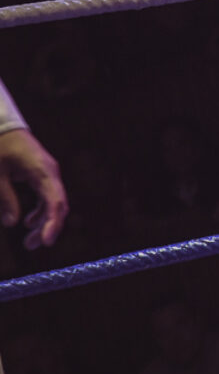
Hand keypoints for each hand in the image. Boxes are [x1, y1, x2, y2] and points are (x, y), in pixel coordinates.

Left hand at [0, 127, 68, 248]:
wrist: (4, 126)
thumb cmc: (0, 147)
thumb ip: (6, 198)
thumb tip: (13, 223)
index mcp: (43, 172)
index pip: (55, 202)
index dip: (53, 223)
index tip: (46, 242)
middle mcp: (51, 173)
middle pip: (58, 205)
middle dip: (48, 227)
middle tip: (31, 246)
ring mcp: (49, 174)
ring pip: (54, 203)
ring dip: (44, 222)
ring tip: (29, 241)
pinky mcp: (43, 175)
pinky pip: (47, 196)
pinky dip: (40, 211)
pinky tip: (28, 222)